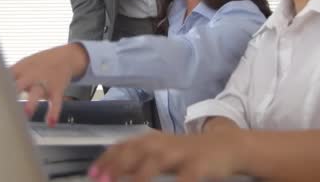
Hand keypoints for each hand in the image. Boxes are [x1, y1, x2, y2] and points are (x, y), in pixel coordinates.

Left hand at [10, 43, 88, 125]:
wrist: (65, 56)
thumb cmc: (39, 63)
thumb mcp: (23, 65)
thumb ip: (8, 76)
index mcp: (20, 69)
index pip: (3, 76)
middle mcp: (31, 75)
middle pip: (19, 84)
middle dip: (11, 93)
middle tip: (0, 106)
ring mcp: (44, 82)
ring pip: (37, 92)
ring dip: (32, 103)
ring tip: (27, 114)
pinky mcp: (57, 89)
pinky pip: (56, 102)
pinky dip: (54, 112)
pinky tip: (51, 122)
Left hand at [88, 130, 248, 181]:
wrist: (226, 146)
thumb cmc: (189, 153)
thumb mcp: (163, 152)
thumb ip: (139, 159)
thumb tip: (112, 171)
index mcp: (154, 141)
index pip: (125, 146)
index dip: (107, 159)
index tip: (92, 173)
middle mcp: (164, 144)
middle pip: (136, 151)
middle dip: (116, 166)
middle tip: (101, 181)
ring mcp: (182, 153)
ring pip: (156, 162)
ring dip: (139, 176)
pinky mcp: (199, 165)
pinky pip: (185, 178)